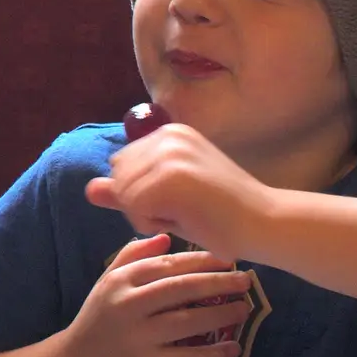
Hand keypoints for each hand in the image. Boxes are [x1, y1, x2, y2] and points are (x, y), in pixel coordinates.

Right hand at [55, 234, 251, 356]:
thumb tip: (166, 238)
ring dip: (221, 314)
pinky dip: (213, 353)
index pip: (166, 266)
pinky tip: (234, 348)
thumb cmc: (98, 317)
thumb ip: (133, 256)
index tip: (227, 258)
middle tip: (246, 280)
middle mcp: (129, 304)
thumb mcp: (107, 280)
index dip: (200, 261)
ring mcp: (139, 336)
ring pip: (187, 322)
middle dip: (217, 283)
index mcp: (121, 281)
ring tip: (244, 309)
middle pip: (180, 289)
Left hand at [86, 122, 271, 259]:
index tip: (180, 200)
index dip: (141, 194)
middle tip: (183, 210)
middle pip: (118, 178)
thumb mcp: (168, 199)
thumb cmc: (221, 215)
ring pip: (123, 193)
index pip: (121, 167)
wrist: (267, 223)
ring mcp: (170, 153)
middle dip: (139, 203)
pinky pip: (132, 207)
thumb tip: (88, 190)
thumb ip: (127, 192)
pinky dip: (150, 223)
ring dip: (145, 216)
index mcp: (169, 133)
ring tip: (185, 214)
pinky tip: (183, 221)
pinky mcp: (171, 176)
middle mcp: (167, 135)